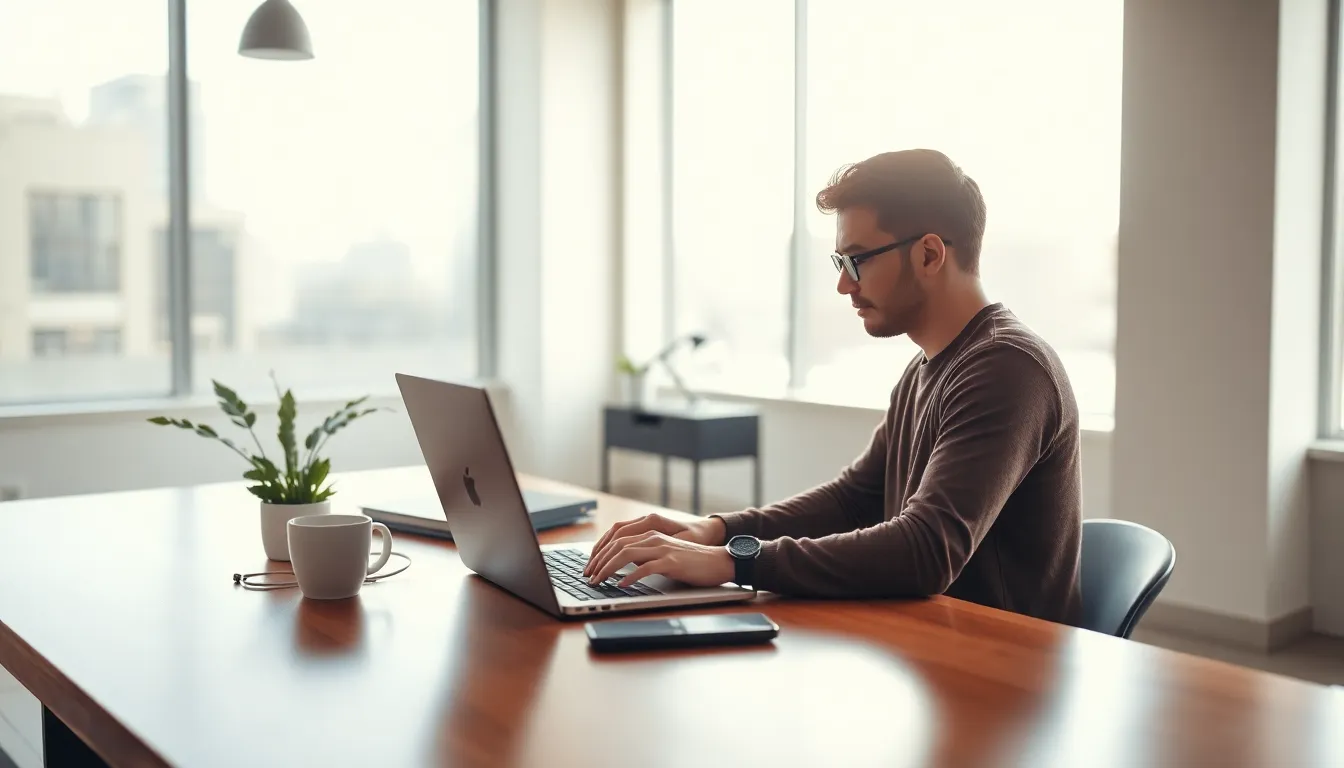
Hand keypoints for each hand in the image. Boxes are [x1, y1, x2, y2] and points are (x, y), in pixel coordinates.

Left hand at [584, 531, 733, 587]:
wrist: (719, 560)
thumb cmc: (692, 561)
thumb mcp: (664, 555)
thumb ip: (645, 557)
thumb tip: (623, 567)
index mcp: (650, 534)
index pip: (616, 539)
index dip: (599, 552)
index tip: (589, 567)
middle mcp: (653, 537)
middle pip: (617, 545)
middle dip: (598, 561)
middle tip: (587, 576)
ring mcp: (662, 548)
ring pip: (626, 554)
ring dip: (608, 568)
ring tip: (598, 581)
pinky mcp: (672, 561)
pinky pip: (646, 567)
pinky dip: (631, 576)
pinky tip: (621, 584)